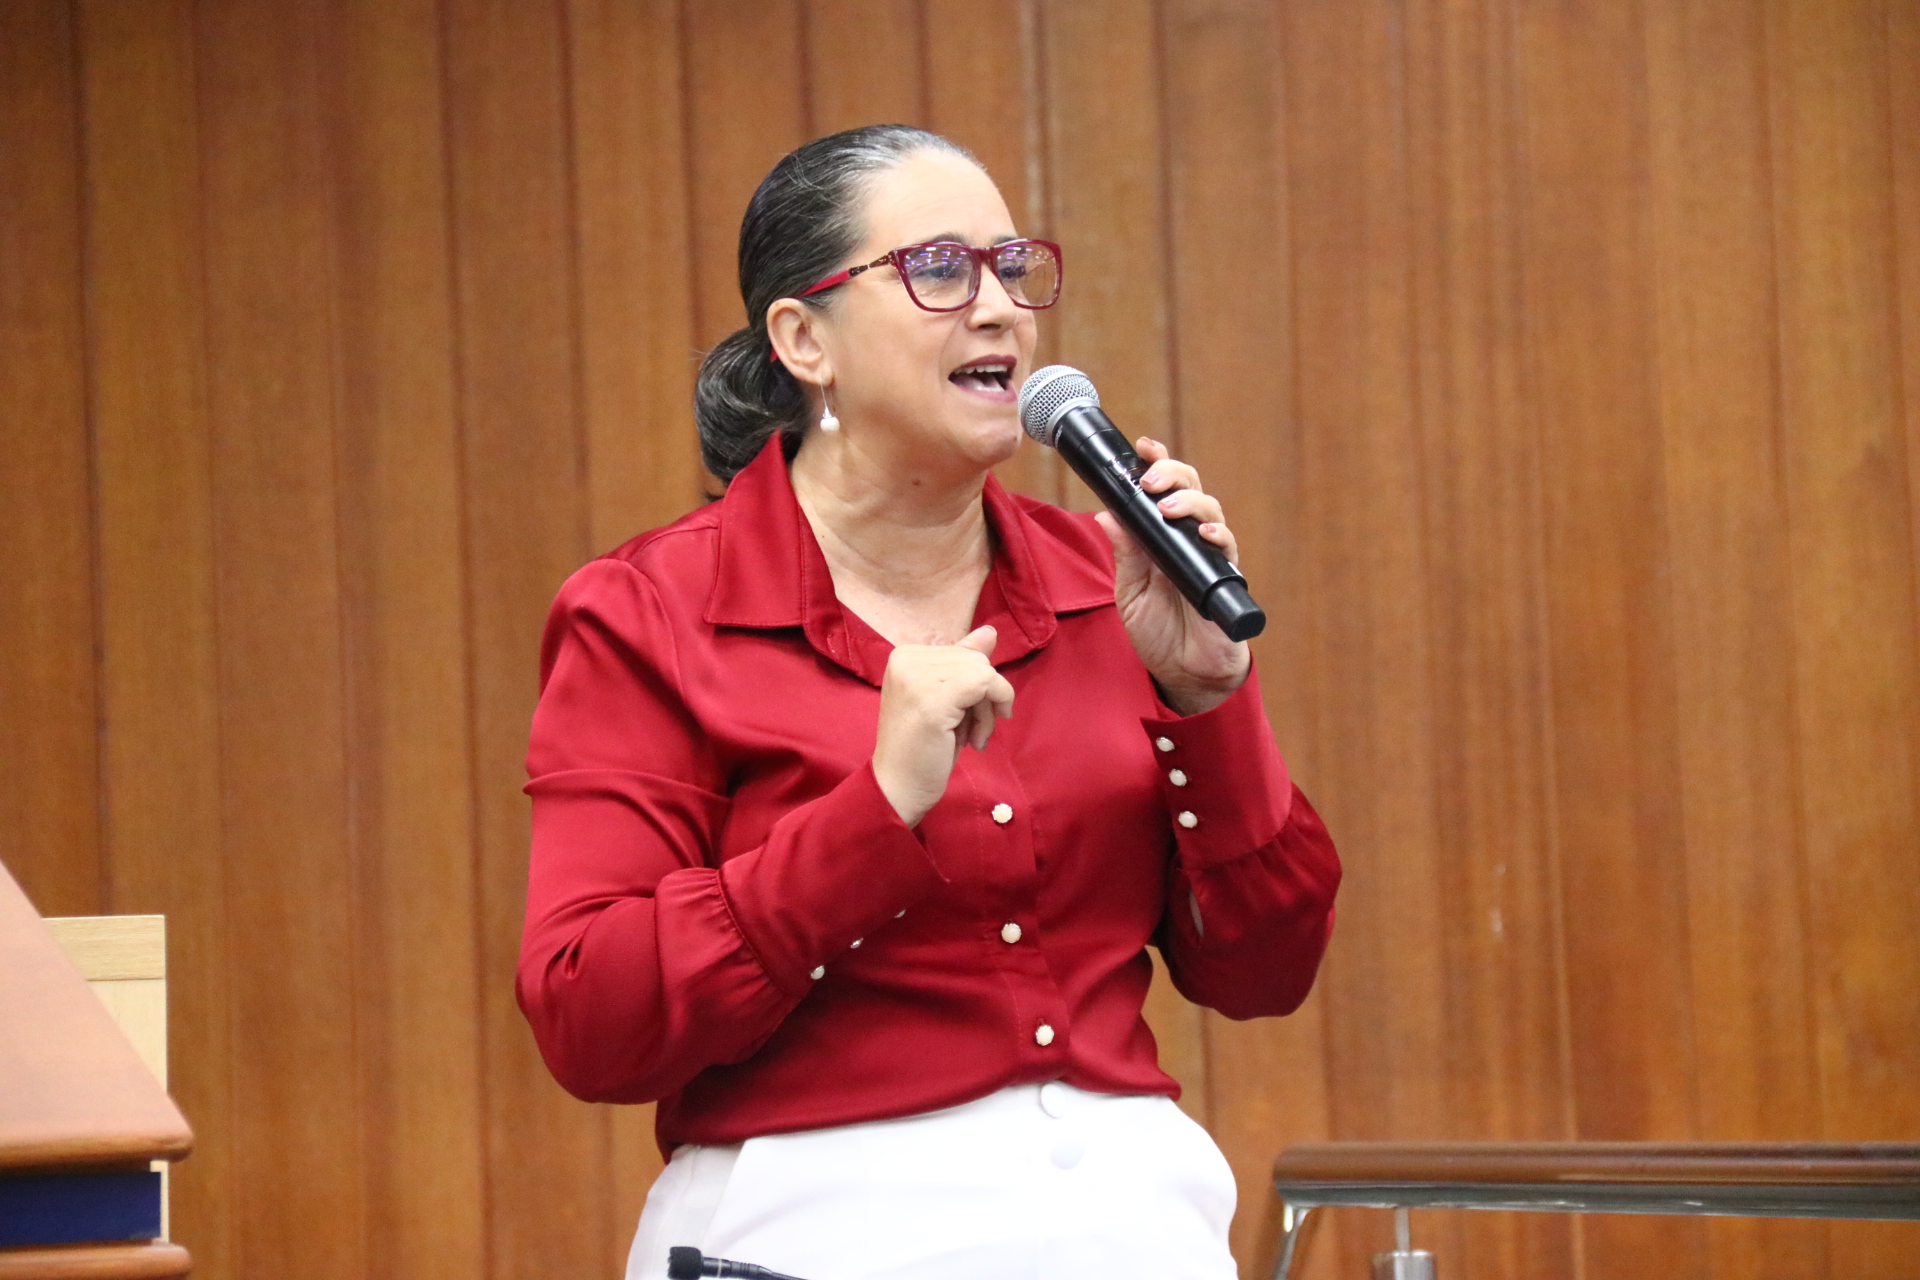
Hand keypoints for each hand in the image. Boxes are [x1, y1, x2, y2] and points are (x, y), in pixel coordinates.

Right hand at [873, 625, 1015, 826]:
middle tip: (971, 733)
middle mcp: (906, 657)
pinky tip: (975, 740)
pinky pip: (986, 683)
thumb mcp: (946, 699)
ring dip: (987, 711)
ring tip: (971, 739)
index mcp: (905, 655)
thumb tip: (990, 632)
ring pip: (984, 672)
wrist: (897, 787)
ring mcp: (917, 676)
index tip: (965, 719)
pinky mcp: (932, 698)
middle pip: (977, 662)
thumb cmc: (921, 748)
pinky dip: (991, 713)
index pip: (965, 655)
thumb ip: (963, 664)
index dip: (976, 688)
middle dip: (985, 699)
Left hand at [1095, 438, 1250, 715]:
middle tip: (1151, 481)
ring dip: (1190, 502)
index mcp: (1160, 536)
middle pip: (1189, 488)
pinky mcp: (1225, 579)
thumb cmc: (1158, 630)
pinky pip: (1226, 551)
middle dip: (1171, 474)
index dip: (1157, 463)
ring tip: (1168, 507)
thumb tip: (1106, 514)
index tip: (1142, 447)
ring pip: (1210, 511)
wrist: (1182, 672)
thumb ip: (1124, 554)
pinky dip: (1218, 536)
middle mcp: (1186, 539)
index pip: (1163, 489)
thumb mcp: (1129, 591)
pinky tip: (1205, 533)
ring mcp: (1208, 556)